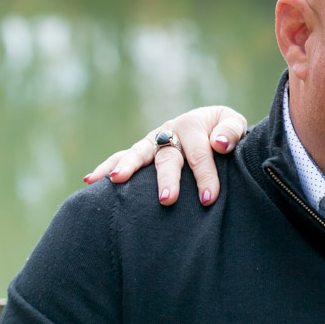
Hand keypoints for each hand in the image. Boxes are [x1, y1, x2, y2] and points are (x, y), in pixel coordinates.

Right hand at [82, 105, 247, 205]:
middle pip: (167, 156)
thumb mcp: (233, 124)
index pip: (199, 153)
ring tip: (117, 181)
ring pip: (138, 154)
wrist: (212, 129)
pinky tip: (90, 181)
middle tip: (167, 199)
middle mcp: (169, 131)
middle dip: (167, 178)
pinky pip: (121, 158)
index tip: (208, 198)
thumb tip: (218, 144)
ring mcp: (152, 142)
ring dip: (128, 167)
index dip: (205, 175)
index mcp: (193, 124)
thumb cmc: (224, 132)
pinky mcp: (142, 152)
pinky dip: (106, 167)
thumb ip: (230, 131)